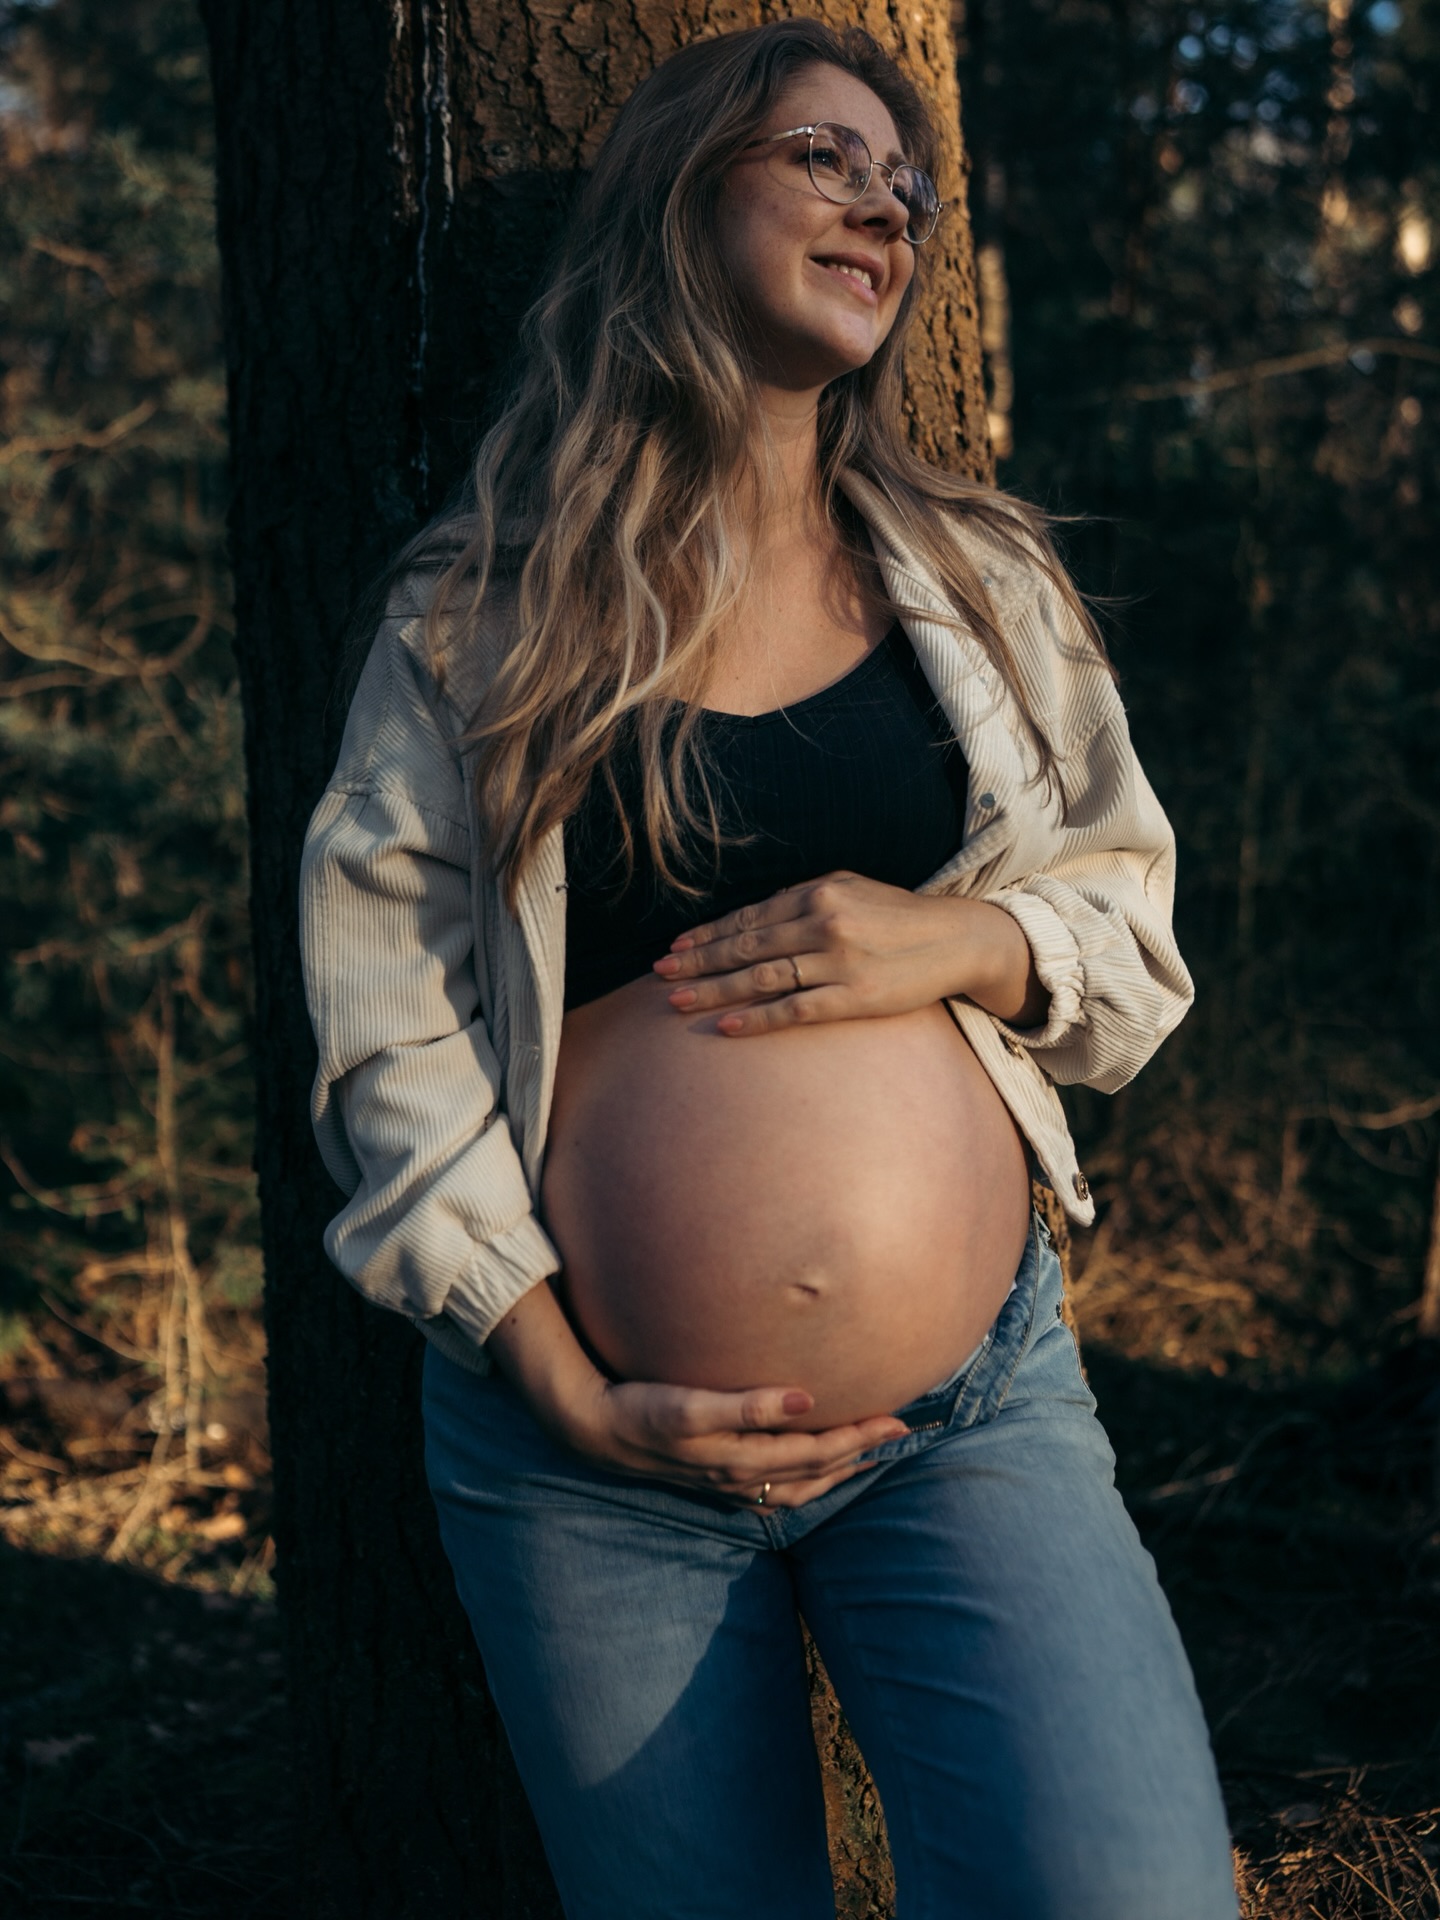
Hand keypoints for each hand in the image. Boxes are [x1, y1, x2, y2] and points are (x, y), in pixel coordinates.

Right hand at [564, 1374, 909, 1509]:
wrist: (596, 1429)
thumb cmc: (643, 1410)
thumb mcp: (691, 1408)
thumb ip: (748, 1406)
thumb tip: (806, 1399)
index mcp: (744, 1460)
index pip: (818, 1452)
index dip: (860, 1437)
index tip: (897, 1419)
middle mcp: (742, 1478)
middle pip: (817, 1471)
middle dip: (860, 1452)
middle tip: (900, 1432)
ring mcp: (730, 1484)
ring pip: (800, 1485)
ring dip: (838, 1471)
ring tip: (868, 1454)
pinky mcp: (716, 1478)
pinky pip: (777, 1489)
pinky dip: (805, 1481)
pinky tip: (810, 1473)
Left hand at [651, 870, 1047, 1033]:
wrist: (958, 939)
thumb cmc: (900, 915)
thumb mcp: (852, 888)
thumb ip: (804, 897)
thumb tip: (758, 911)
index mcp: (818, 893)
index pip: (749, 918)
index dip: (708, 934)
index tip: (675, 949)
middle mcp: (823, 923)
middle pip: (745, 947)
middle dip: (697, 962)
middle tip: (659, 976)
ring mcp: (837, 961)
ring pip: (761, 978)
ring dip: (714, 990)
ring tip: (678, 1001)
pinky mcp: (853, 996)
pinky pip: (794, 1010)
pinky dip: (757, 1019)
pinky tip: (727, 1027)